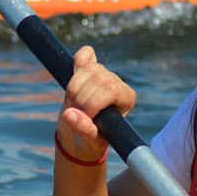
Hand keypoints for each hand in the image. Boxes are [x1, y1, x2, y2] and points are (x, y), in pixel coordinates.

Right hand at [55, 44, 135, 163]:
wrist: (79, 136)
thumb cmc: (91, 140)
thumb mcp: (90, 140)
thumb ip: (84, 129)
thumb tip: (70, 115)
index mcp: (126, 98)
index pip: (110, 90)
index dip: (92, 103)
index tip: (85, 118)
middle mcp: (118, 83)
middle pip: (97, 79)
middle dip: (81, 99)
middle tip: (77, 115)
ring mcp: (104, 73)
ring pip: (86, 69)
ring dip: (73, 89)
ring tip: (74, 105)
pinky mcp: (89, 68)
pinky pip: (85, 55)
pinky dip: (79, 60)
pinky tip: (74, 70)